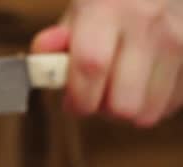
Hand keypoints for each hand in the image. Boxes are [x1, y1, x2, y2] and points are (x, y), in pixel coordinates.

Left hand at [32, 0, 182, 127]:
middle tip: (95, 95)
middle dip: (101, 109)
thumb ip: (55, 43)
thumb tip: (41, 64)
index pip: (91, 66)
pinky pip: (169, 107)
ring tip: (118, 90)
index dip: (78, 97)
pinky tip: (142, 86)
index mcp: (108, 10)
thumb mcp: (78, 13)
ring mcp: (177, 42)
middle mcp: (147, 24)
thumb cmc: (111, 4)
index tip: (73, 103)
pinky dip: (151, 105)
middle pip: (122, 103)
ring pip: (146, 112)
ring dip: (126, 110)